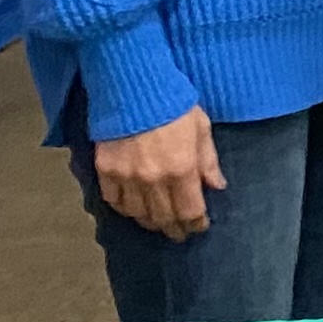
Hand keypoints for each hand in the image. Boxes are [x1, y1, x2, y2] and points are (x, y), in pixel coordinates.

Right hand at [94, 107, 224, 241]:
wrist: (134, 88)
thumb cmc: (174, 104)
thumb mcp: (202, 129)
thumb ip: (209, 161)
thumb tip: (217, 187)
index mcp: (182, 170)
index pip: (190, 211)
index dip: (196, 223)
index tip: (199, 226)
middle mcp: (153, 180)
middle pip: (164, 218)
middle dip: (174, 229)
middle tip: (179, 234)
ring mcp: (127, 177)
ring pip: (138, 214)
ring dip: (150, 222)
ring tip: (158, 224)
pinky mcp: (105, 170)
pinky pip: (113, 200)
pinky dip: (124, 209)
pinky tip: (132, 210)